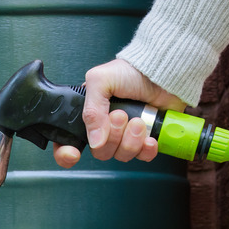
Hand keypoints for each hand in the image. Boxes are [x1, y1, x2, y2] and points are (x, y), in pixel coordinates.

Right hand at [52, 59, 187, 167]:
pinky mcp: (144, 140)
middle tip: (121, 116)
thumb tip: (95, 140)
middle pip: (99, 151)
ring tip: (138, 120)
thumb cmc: (131, 71)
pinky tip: (149, 137)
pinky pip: (141, 157)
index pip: (67, 141)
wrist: (162, 73)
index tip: (74, 154)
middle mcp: (104, 128)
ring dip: (131, 140)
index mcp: (88, 114)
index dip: (66, 152)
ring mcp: (125, 136)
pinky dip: (146, 150)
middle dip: (112, 136)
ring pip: (120, 155)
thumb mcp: (100, 81)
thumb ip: (91, 110)